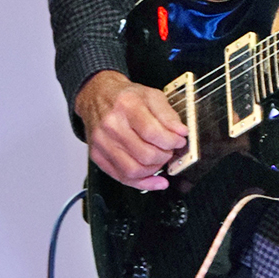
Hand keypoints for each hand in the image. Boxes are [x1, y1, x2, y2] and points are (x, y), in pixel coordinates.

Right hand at [74, 70, 188, 191]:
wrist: (97, 95)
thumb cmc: (124, 97)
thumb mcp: (151, 95)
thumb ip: (168, 114)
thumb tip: (180, 132)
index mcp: (126, 105)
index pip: (153, 132)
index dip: (171, 141)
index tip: (179, 141)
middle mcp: (111, 124)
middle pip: (145, 154)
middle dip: (165, 156)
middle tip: (169, 150)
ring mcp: (102, 142)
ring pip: (134, 170)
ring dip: (154, 169)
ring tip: (159, 159)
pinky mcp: (97, 155)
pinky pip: (122, 177)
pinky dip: (142, 182)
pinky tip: (154, 179)